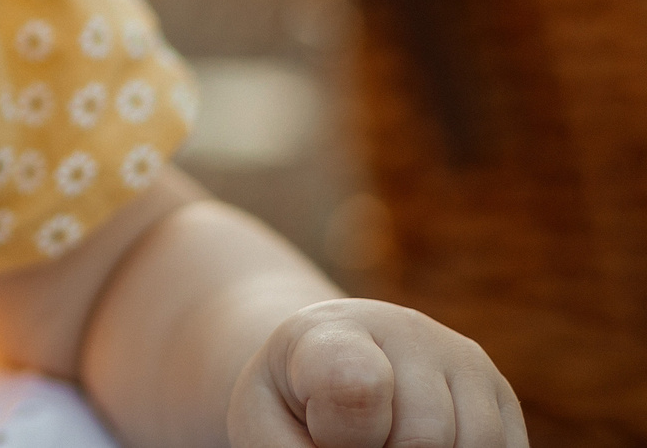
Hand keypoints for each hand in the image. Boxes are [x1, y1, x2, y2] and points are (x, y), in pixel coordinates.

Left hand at [228, 300, 525, 447]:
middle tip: (353, 439)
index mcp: (333, 332)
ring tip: (388, 441)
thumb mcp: (267, 426)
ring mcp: (461, 358)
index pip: (354, 382)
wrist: (323, 366)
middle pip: (423, 435)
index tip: (322, 432)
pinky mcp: (500, 393)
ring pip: (475, 446)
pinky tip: (428, 447)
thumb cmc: (291, 405)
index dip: (342, 432)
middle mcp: (407, 331)